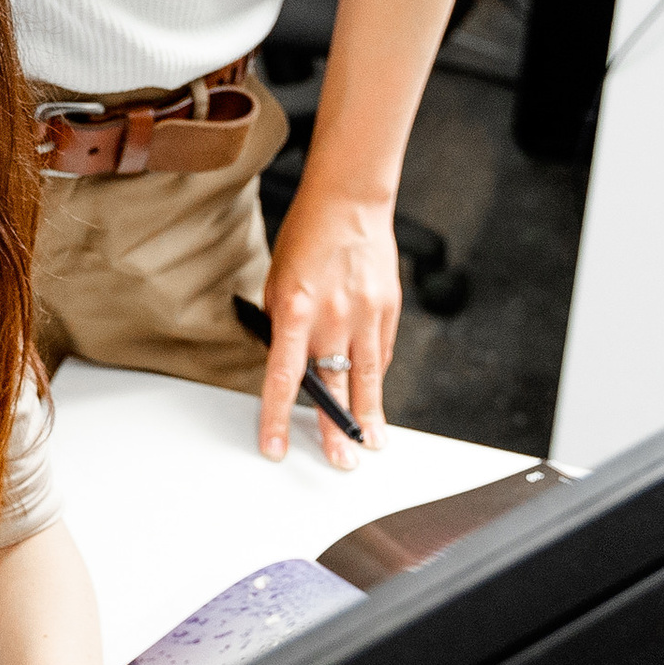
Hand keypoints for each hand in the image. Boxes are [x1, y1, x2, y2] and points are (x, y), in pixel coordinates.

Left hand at [258, 181, 399, 466]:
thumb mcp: (277, 281)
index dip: (278, 416)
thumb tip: (287, 362)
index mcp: (295, 310)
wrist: (349, 202)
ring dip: (367, 416)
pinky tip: (372, 398)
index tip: (275, 446)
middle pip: (333, 386)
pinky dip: (373, 377)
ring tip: (370, 445)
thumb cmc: (306, 237)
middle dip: (335, 428)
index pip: (283, 378)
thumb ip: (283, 325)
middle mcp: (332, 318)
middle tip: (341, 461)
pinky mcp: (388, 310)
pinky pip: (379, 354)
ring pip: (366, 379)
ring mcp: (365, 315)